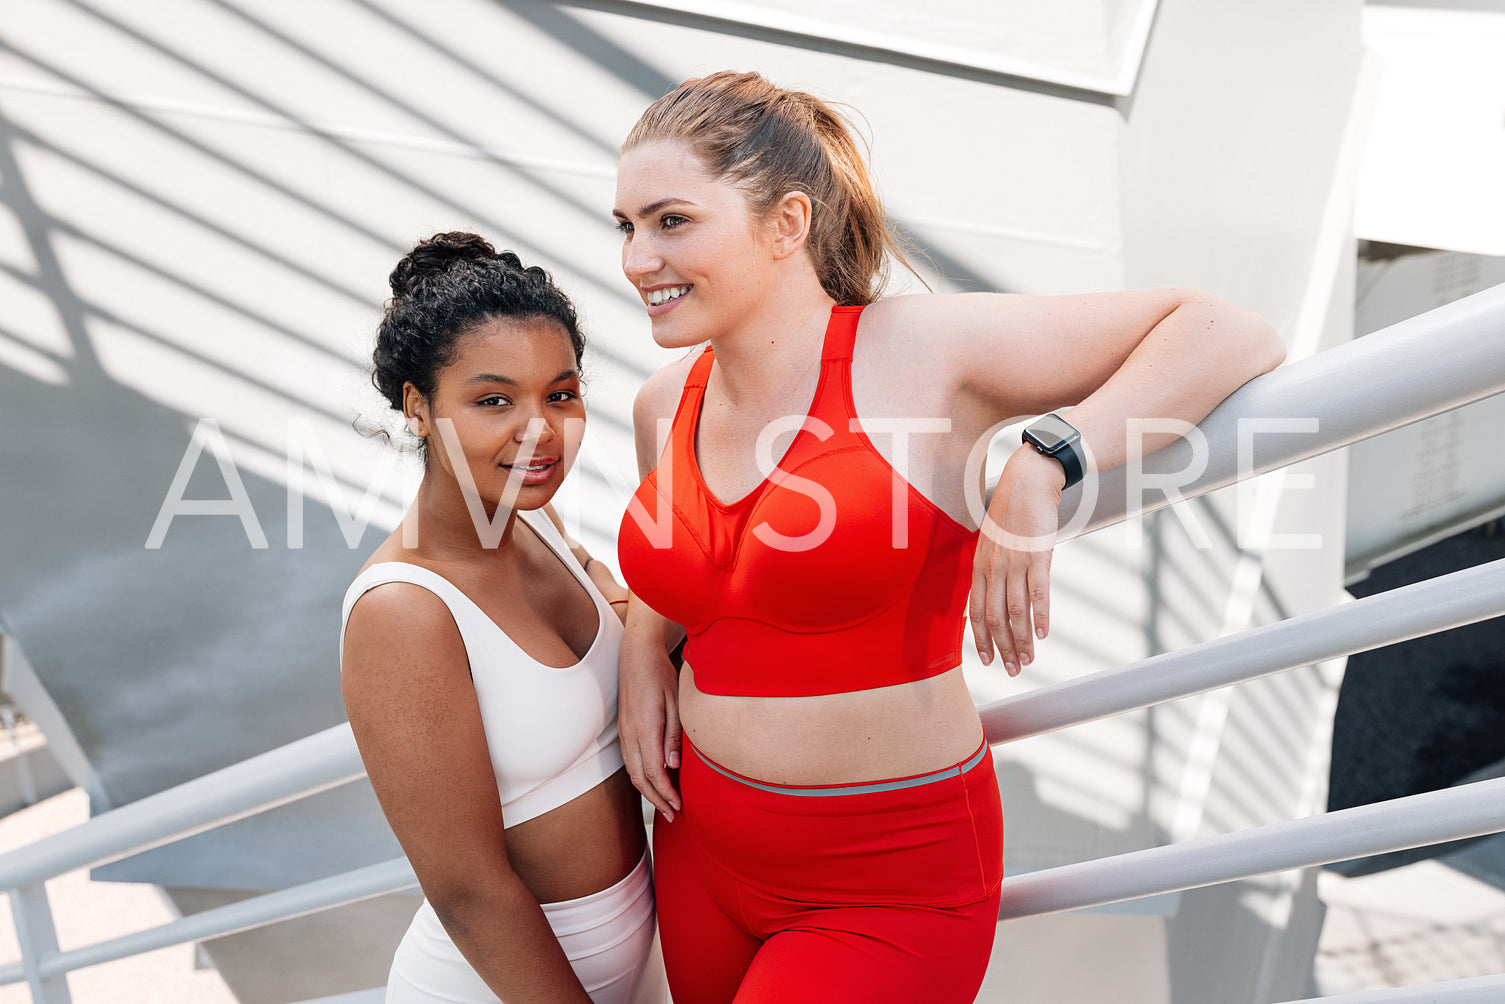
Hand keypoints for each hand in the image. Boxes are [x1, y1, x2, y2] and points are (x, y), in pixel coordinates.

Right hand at [617, 606, 682, 819]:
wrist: (637, 654)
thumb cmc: (660, 674)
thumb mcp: (675, 701)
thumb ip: (674, 735)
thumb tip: (672, 766)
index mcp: (644, 727)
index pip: (653, 771)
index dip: (666, 793)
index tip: (680, 806)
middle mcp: (630, 733)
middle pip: (640, 778)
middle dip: (657, 800)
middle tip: (674, 815)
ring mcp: (624, 732)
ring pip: (632, 772)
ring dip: (648, 792)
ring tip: (666, 806)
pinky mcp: (623, 729)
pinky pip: (629, 761)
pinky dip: (641, 778)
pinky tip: (654, 783)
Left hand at [969, 446, 1064, 675]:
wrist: (1028, 482)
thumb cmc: (1012, 514)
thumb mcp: (992, 544)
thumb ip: (992, 571)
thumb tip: (997, 598)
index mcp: (979, 567)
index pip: (976, 613)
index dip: (980, 640)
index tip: (987, 661)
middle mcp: (992, 568)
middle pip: (994, 618)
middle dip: (1002, 649)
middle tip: (1013, 671)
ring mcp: (1014, 563)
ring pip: (1015, 611)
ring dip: (1022, 640)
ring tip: (1029, 661)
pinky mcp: (1037, 556)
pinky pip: (1037, 592)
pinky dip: (1040, 616)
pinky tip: (1043, 634)